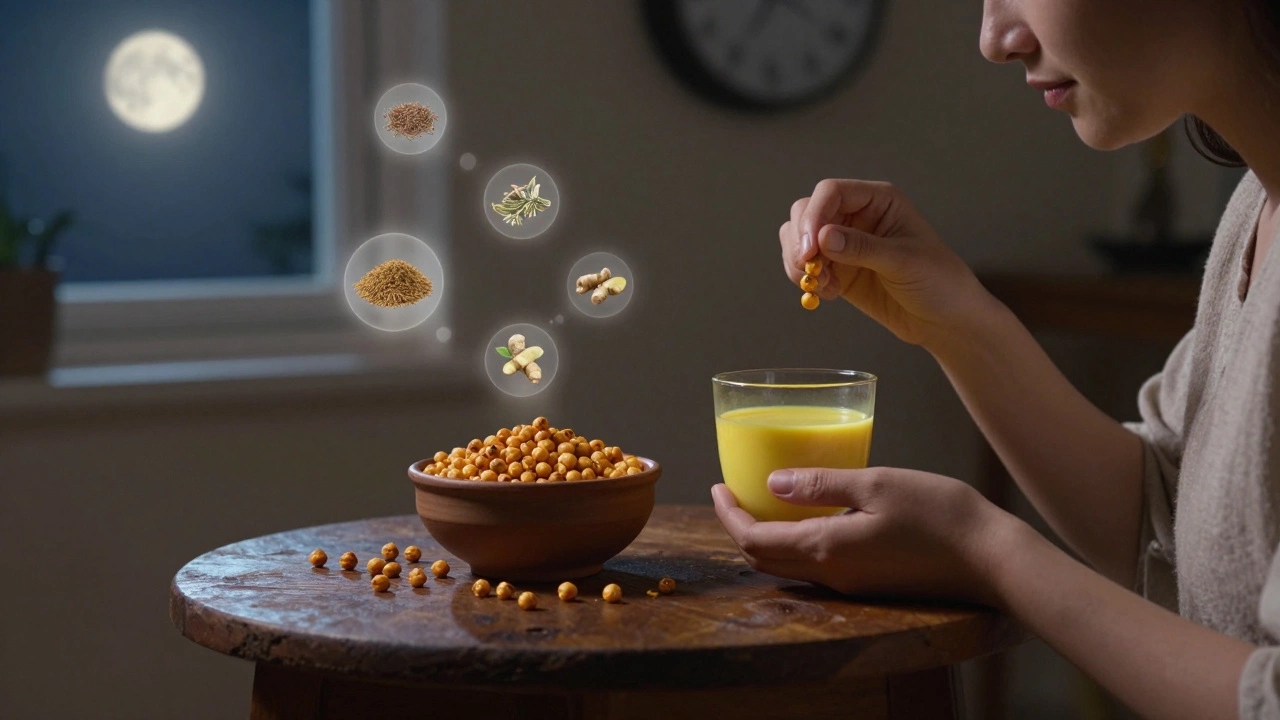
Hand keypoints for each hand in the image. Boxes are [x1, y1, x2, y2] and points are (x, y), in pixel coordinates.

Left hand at [711, 467, 1012, 604]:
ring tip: (764, 501)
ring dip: (766, 538)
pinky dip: (795, 544)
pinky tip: (807, 517)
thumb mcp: (875, 484)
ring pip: (789, 567)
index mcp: (825, 550)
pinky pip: (815, 567)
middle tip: (733, 493)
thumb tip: (772, 484)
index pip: (753, 541)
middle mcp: (832, 575)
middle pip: (764, 560)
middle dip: (739, 528)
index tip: (717, 486)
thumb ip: (821, 485)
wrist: (993, 560)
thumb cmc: (940, 515)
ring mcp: (851, 583)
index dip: (727, 515)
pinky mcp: (870, 583)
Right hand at [780, 179, 997, 350]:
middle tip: (808, 270)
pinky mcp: (837, 269)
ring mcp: (844, 243)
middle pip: (807, 211)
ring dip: (799, 262)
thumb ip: (862, 248)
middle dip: (801, 240)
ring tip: (822, 285)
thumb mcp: (904, 262)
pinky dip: (805, 279)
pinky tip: (828, 294)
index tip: (810, 249)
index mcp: (879, 200)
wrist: (945, 320)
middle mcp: (857, 215)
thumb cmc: (939, 282)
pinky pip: (804, 265)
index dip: (814, 216)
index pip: (832, 192)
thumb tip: (823, 238)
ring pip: (799, 238)